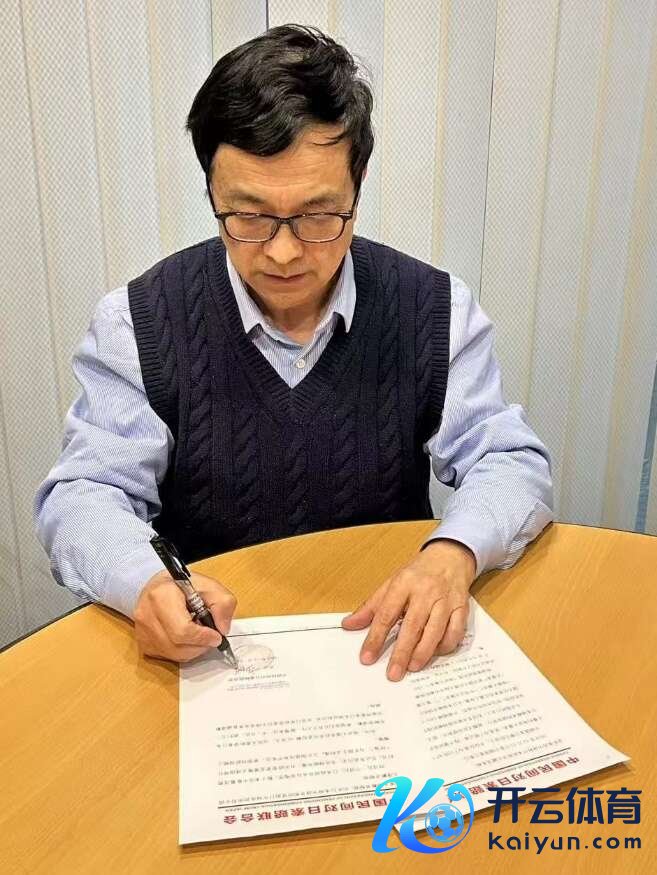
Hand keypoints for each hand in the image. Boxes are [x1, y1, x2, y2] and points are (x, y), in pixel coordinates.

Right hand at [133, 568, 236, 662]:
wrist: (156, 587)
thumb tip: (223, 628)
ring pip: (174, 655)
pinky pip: (168, 657)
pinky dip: (183, 652)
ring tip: (199, 635)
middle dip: (201, 645)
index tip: (216, 635)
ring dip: (194, 650)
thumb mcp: (208, 584)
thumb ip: (222, 603)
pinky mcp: (143, 644)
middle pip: (178, 647)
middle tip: (211, 636)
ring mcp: (142, 632)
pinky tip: (186, 638)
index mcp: (161, 596)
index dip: (203, 637)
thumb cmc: (181, 585)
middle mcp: (146, 616)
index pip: (182, 630)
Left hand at [341, 539, 476, 680]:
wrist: (450, 556)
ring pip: (435, 630)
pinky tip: (435, 653)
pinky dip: (446, 645)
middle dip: (401, 652)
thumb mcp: (391, 583)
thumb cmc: (417, 573)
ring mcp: (445, 599)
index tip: (367, 657)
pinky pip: (456, 631)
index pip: (386, 614)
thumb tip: (349, 625)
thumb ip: (371, 606)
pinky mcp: (462, 607)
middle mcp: (425, 591)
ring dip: (424, 652)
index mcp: (403, 583)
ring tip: (412, 667)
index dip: (375, 637)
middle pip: (413, 625)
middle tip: (393, 673)